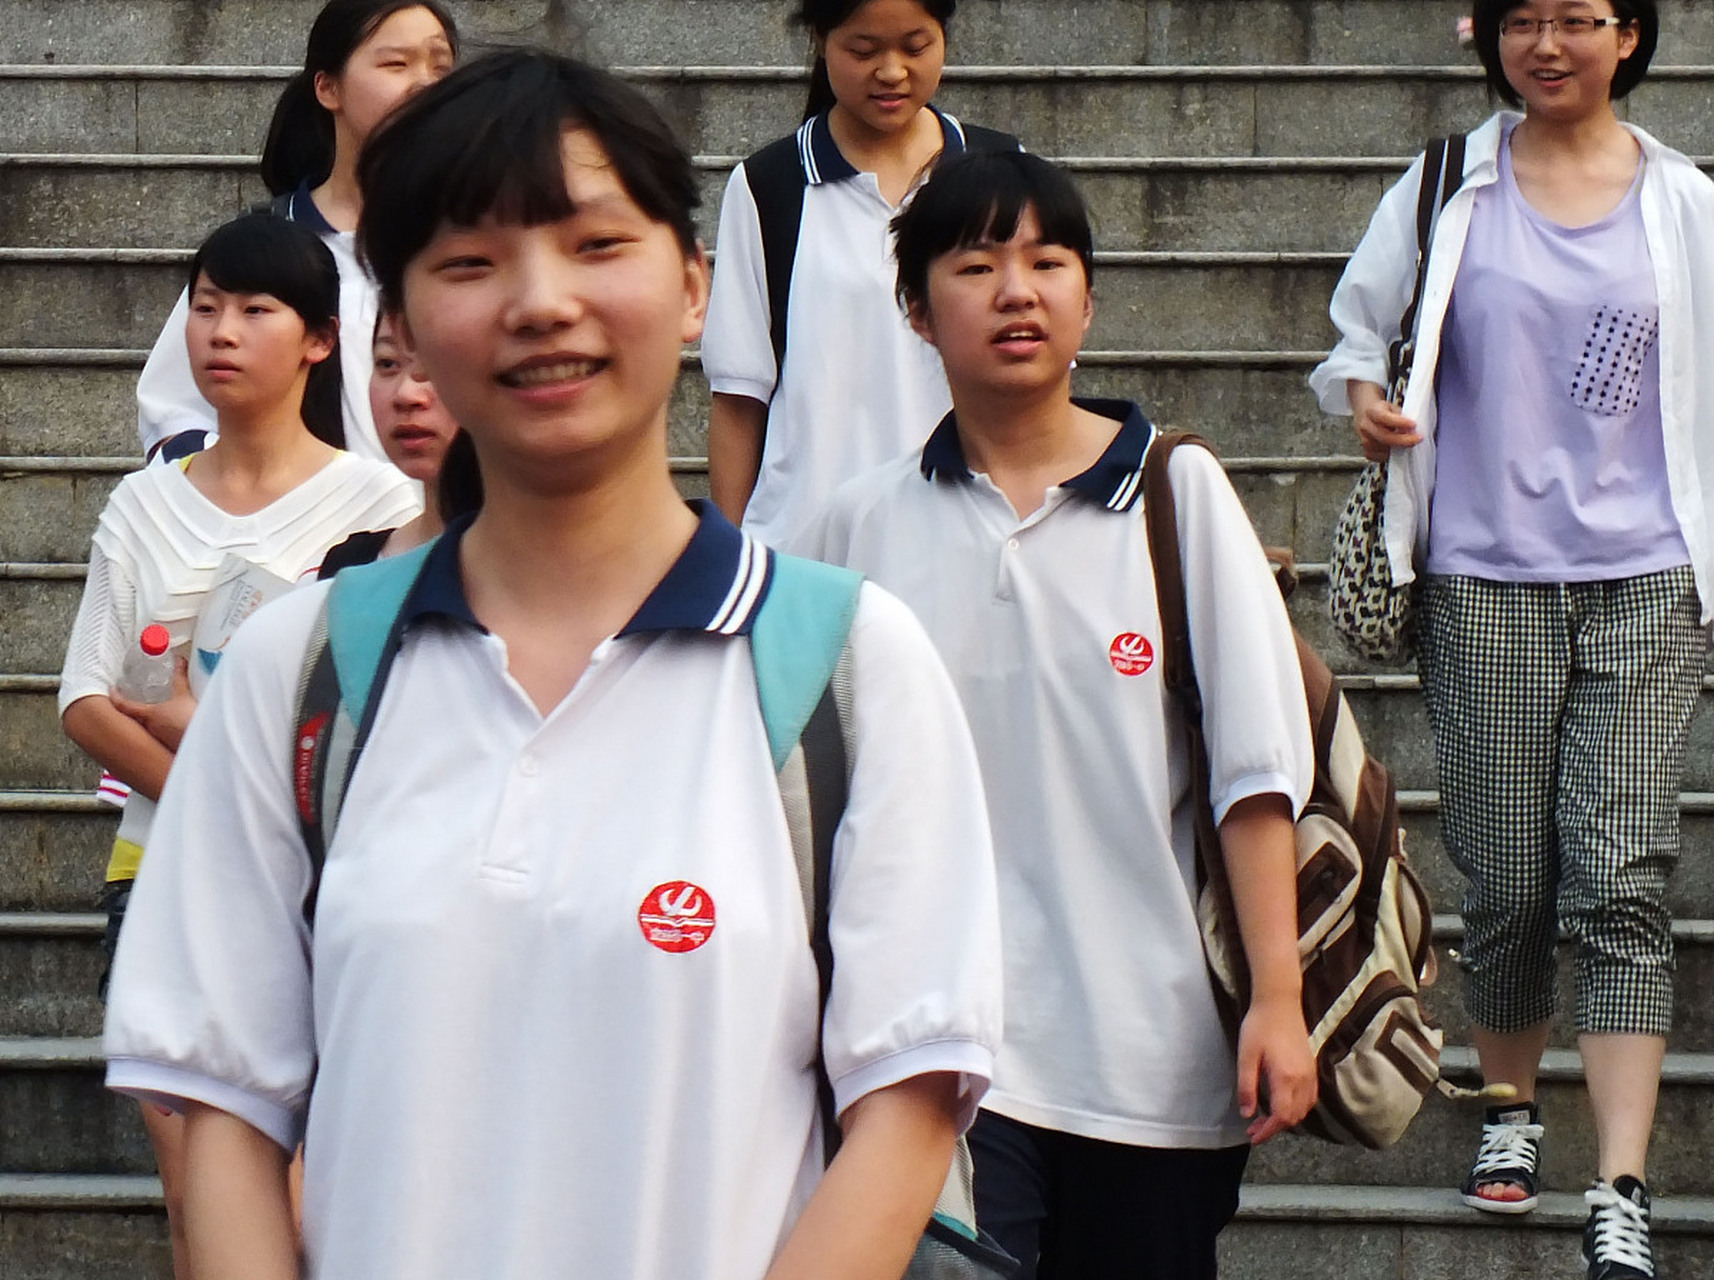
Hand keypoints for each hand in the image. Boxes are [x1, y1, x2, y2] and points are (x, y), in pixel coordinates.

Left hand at [112, 657, 195, 752]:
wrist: (204, 740)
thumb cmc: (189, 719)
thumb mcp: (184, 694)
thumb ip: (179, 677)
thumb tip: (178, 661)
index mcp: (148, 715)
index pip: (123, 705)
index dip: (116, 696)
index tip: (112, 689)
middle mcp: (149, 727)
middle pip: (133, 717)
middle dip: (132, 709)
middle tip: (132, 700)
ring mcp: (158, 737)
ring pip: (147, 726)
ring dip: (149, 719)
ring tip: (157, 711)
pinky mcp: (168, 744)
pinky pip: (161, 734)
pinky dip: (163, 727)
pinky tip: (172, 724)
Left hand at [1235, 992, 1317, 1143]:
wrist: (1279, 1002)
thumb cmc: (1259, 1026)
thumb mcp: (1246, 1056)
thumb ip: (1247, 1086)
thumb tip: (1247, 1114)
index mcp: (1286, 1077)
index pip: (1282, 1116)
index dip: (1268, 1131)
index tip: (1253, 1137)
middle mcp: (1303, 1079)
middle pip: (1294, 1117)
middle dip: (1274, 1128)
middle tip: (1253, 1128)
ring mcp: (1310, 1074)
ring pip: (1303, 1109)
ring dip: (1286, 1119)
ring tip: (1263, 1119)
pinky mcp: (1312, 1068)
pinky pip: (1309, 1098)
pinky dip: (1296, 1109)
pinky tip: (1281, 1105)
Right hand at [1348, 380, 1421, 462]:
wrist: (1365, 415)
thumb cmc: (1382, 411)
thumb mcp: (1393, 407)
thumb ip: (1402, 417)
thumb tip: (1412, 430)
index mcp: (1372, 411)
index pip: (1384, 417)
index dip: (1399, 422)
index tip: (1413, 425)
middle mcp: (1365, 426)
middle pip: (1384, 437)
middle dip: (1403, 440)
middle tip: (1417, 439)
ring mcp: (1364, 440)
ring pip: (1383, 449)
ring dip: (1399, 447)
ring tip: (1408, 442)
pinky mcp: (1366, 451)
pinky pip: (1381, 457)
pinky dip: (1391, 454)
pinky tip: (1396, 448)